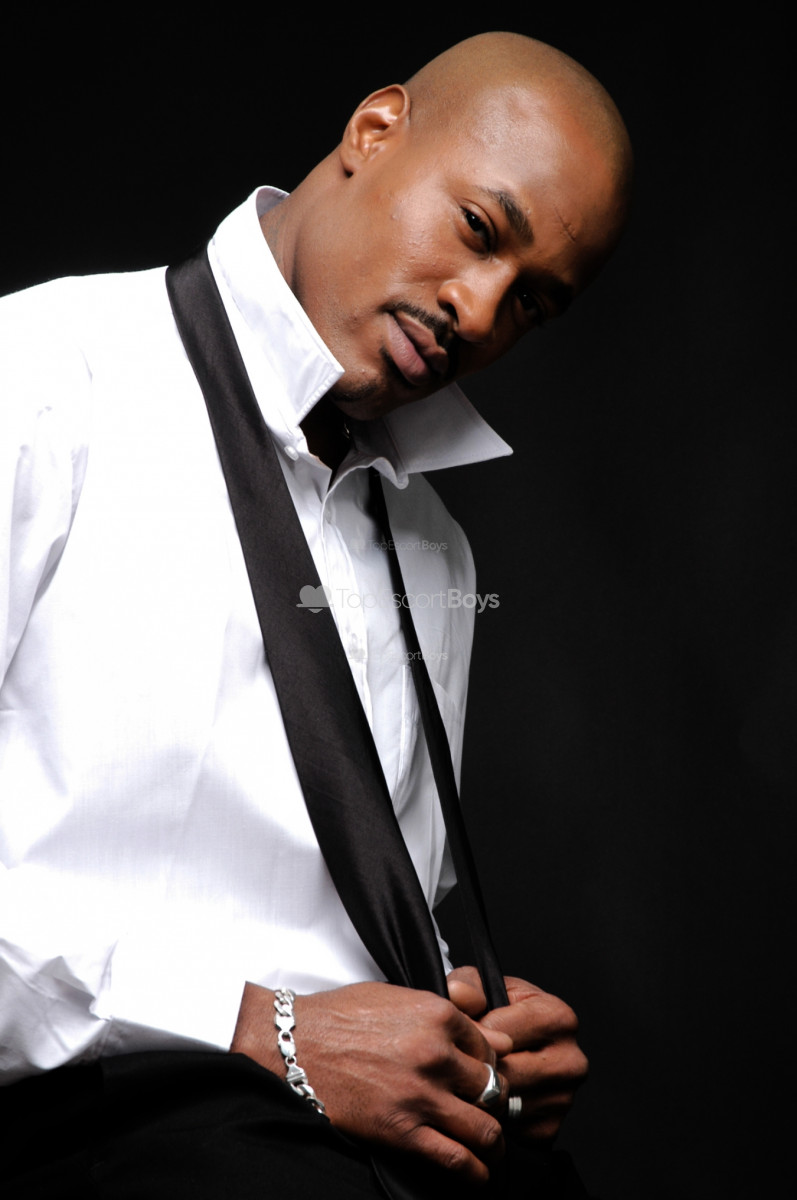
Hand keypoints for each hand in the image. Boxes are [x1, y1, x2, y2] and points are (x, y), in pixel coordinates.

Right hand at [231, 980, 512, 1184]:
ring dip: (492, 1141)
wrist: (294, 1045)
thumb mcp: (399, 998)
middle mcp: (436, 1054)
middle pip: (492, 1088)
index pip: (490, 1048)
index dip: (488, 1066)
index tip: (479, 1078)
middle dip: (492, 1103)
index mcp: (438, 1015)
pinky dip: (476, 1173)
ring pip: (485, 1128)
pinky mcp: (401, 1130)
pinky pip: (456, 1160)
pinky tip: (477, 1174)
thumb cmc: (341, 1017)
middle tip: (483, 1111)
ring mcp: (420, 1094)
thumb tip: (497, 1038)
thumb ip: (450, 1016)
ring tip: (489, 1147)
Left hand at [447, 967, 587, 1143]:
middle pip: (504, 1071)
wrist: (518, 1042)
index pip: (500, 1033)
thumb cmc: (500, 1011)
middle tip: (455, 1061)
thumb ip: (469, 985)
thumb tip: (459, 995)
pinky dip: (493, 1118)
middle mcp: (570, 1059)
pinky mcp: (551, 1127)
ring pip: (505, 1103)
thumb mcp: (484, 986)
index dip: (470, 1033)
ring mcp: (564, 1097)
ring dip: (481, 1096)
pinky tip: (486, 1098)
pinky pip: (509, 1129)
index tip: (455, 1035)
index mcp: (558, 1017)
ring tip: (468, 1079)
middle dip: (475, 1067)